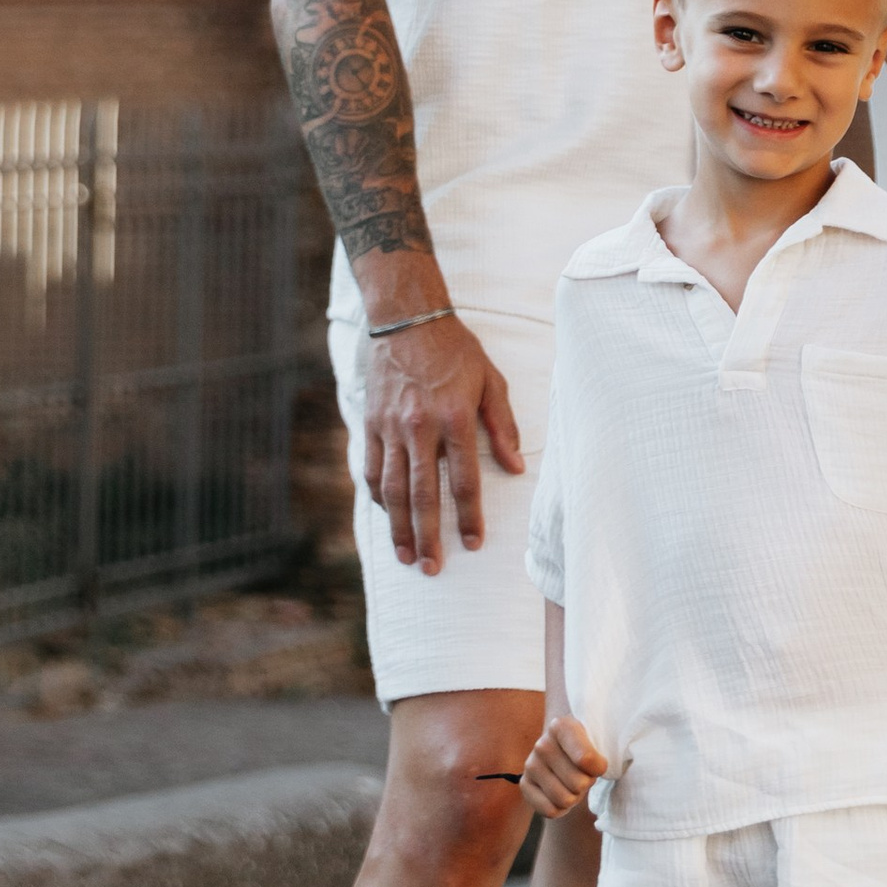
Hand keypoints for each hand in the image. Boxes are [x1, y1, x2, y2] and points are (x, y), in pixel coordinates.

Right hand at [363, 310, 523, 571]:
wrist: (408, 318)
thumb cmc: (456, 351)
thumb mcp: (490, 381)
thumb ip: (503, 425)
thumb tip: (516, 467)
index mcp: (455, 417)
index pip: (463, 479)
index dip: (469, 516)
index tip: (474, 544)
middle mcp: (420, 426)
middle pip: (422, 493)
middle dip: (428, 535)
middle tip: (432, 568)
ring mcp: (390, 426)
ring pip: (391, 488)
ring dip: (399, 526)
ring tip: (406, 556)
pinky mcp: (370, 423)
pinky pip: (370, 469)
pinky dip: (378, 497)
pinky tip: (388, 517)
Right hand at [521, 714, 607, 816]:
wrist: (566, 755)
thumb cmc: (587, 749)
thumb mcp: (598, 742)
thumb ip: (602, 751)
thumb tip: (595, 770)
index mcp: (561, 726)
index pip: (586, 760)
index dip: (598, 769)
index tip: (599, 764)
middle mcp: (542, 744)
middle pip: (578, 784)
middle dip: (586, 784)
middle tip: (583, 775)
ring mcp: (531, 765)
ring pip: (565, 800)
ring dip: (575, 797)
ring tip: (572, 784)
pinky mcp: (524, 785)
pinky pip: (550, 811)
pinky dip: (561, 809)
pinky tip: (561, 793)